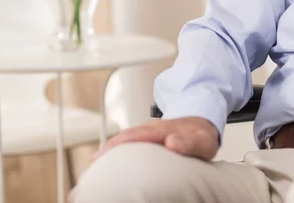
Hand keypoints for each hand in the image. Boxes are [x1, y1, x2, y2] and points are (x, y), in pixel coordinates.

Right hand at [93, 116, 218, 161]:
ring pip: (123, 139)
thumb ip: (190, 143)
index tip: (100, 158)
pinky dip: (116, 151)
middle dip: (105, 151)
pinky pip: (128, 142)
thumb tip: (172, 142)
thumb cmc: (202, 135)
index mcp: (162, 130)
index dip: (116, 146)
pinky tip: (108, 164)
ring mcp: (148, 132)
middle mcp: (151, 129)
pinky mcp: (147, 137)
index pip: (134, 136)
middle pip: (123, 138)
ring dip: (107, 152)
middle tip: (89, 170)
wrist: (205, 122)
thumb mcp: (203, 141)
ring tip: (92, 170)